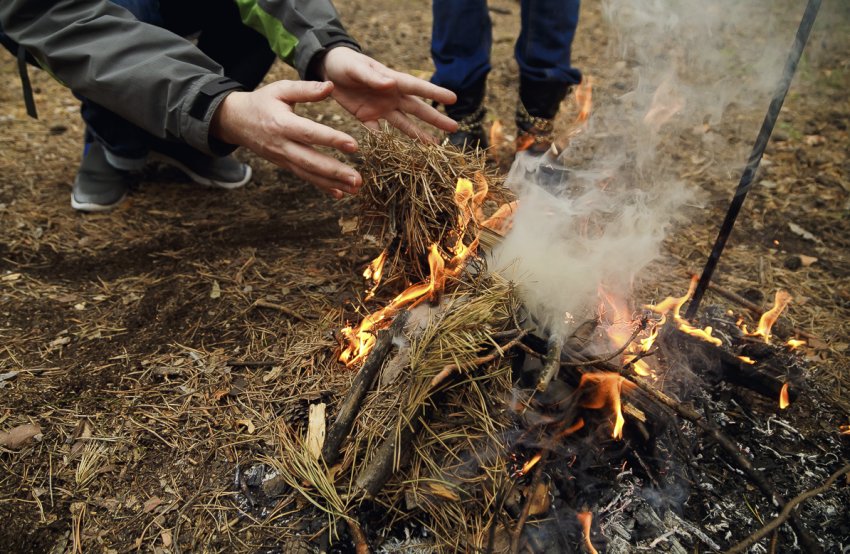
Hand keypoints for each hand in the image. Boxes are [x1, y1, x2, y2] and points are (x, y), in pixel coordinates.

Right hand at [211, 80, 360, 198]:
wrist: (235, 121)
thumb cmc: (262, 101)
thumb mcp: (280, 89)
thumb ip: (305, 89)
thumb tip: (331, 86)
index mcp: (282, 124)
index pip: (310, 134)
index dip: (332, 140)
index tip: (354, 146)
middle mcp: (282, 145)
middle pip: (311, 161)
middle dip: (336, 172)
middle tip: (358, 179)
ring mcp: (283, 158)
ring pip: (310, 174)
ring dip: (333, 183)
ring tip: (355, 189)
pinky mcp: (285, 165)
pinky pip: (305, 177)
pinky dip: (322, 186)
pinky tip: (340, 193)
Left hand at [320, 47, 457, 141]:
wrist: (328, 69)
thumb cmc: (345, 62)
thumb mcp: (356, 68)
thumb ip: (372, 78)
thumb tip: (392, 83)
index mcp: (392, 81)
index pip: (418, 88)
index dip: (435, 93)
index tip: (453, 99)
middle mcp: (392, 96)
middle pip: (417, 110)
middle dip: (435, 119)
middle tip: (454, 127)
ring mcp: (381, 109)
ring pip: (404, 124)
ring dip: (418, 136)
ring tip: (434, 147)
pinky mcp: (367, 118)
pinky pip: (379, 133)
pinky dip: (387, 144)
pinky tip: (399, 156)